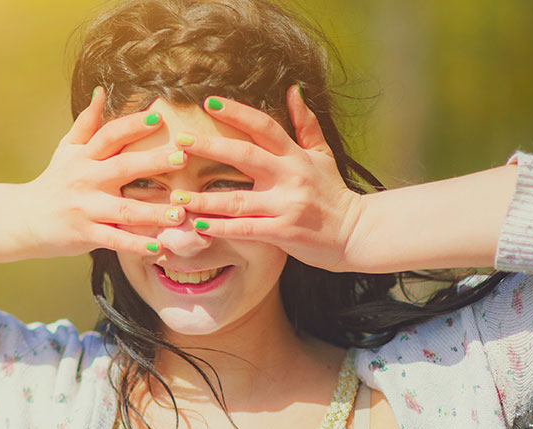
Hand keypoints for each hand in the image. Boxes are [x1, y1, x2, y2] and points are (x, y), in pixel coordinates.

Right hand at [18, 87, 187, 258]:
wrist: (24, 219)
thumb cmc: (55, 181)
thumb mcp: (67, 150)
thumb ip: (87, 123)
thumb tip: (101, 92)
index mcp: (85, 156)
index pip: (110, 135)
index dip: (133, 125)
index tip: (158, 118)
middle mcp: (86, 179)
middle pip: (123, 167)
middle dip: (153, 162)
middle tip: (182, 158)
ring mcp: (86, 208)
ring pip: (124, 209)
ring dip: (153, 212)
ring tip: (179, 212)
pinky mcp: (86, 234)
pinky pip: (115, 239)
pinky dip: (136, 245)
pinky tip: (159, 247)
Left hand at [170, 86, 364, 271]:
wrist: (356, 233)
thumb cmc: (333, 193)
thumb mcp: (323, 155)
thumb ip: (306, 125)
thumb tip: (292, 90)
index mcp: (296, 156)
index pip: (265, 127)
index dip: (237, 112)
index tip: (209, 102)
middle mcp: (290, 176)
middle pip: (245, 156)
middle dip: (210, 147)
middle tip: (180, 142)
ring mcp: (287, 206)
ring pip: (238, 199)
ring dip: (204, 199)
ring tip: (177, 196)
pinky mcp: (284, 232)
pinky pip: (246, 229)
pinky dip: (221, 228)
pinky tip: (198, 225)